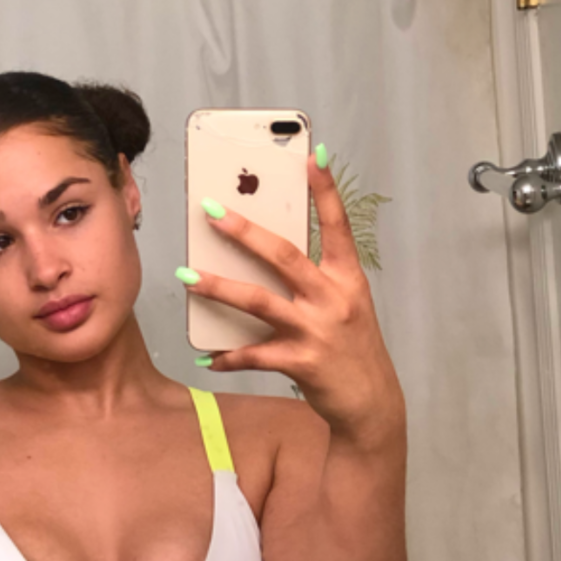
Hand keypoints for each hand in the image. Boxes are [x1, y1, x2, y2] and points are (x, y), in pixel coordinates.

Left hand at [182, 150, 403, 440]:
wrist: (371, 403)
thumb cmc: (351, 350)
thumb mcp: (345, 306)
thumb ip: (316, 280)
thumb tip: (268, 255)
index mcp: (348, 279)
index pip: (337, 227)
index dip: (326, 192)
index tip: (311, 158)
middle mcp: (333, 299)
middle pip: (284, 256)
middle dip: (246, 232)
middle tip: (213, 211)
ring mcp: (317, 331)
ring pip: (259, 302)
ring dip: (220, 287)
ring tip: (189, 276)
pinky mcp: (301, 363)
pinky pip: (255, 355)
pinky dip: (229, 357)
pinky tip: (208, 358)